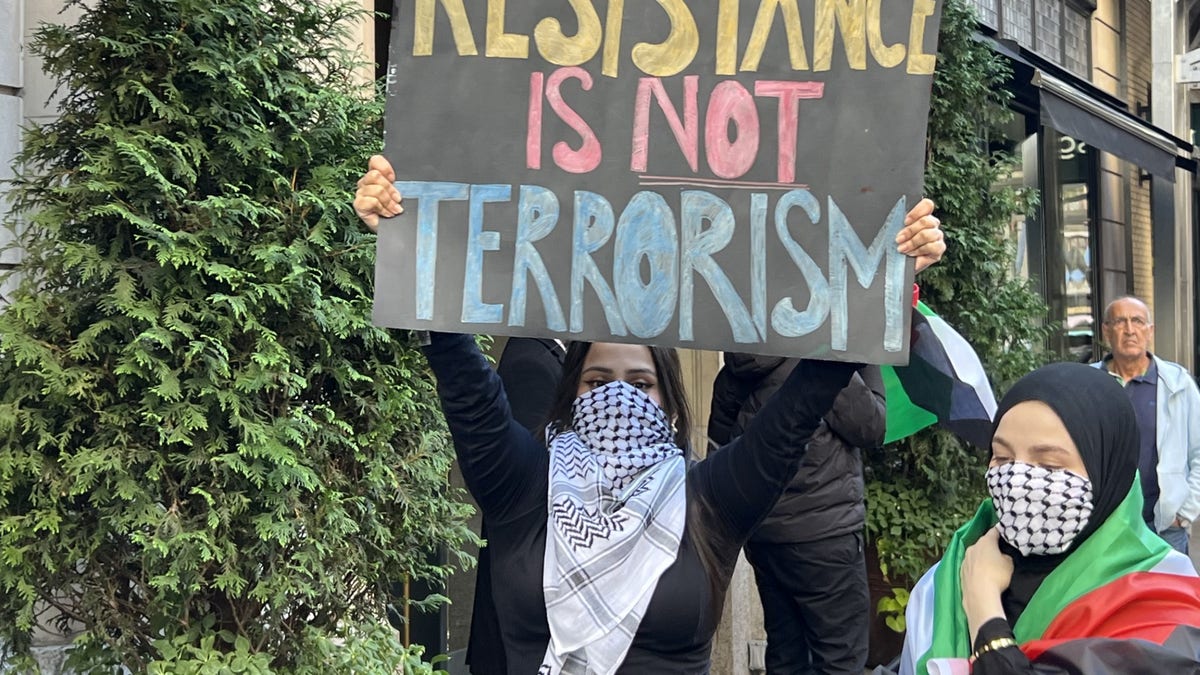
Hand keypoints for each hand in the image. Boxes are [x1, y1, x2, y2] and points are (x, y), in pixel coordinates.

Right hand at [353, 155, 402, 231]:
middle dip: (390, 189)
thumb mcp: (405, 193)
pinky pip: (371, 201)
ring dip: (388, 202)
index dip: (385, 168)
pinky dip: (382, 208)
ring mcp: (361, 194)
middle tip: (398, 200)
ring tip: (394, 210)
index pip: (375, 161)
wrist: (398, 230)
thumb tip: (413, 176)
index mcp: (377, 176)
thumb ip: (403, 182)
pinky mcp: (359, 205)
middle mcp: (366, 183)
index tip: (394, 179)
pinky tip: (387, 214)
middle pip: (375, 175)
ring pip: (376, 189)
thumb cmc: (400, 212)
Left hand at [897, 198, 944, 272]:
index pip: (927, 205)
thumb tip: (893, 217)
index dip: (917, 212)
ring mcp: (937, 236)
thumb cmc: (895, 246)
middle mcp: (932, 224)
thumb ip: (897, 222)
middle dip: (910, 231)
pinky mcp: (939, 248)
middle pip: (927, 221)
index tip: (905, 222)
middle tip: (898, 239)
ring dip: (913, 242)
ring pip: (929, 234)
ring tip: (902, 249)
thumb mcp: (893, 233)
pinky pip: (933, 246)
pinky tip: (911, 254)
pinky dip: (920, 250)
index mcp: (922, 215)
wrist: (898, 265)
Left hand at [961, 528, 1012, 642]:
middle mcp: (972, 547)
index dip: (1001, 532)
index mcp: (985, 541)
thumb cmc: (997, 576)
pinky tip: (981, 576)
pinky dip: (976, 568)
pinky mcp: (961, 571)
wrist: (979, 594)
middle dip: (990, 547)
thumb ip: (1006, 556)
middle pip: (983, 543)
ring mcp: (965, 559)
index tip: (1005, 535)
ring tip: (990, 567)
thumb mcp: (1009, 563)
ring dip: (981, 558)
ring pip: (975, 555)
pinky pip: (970, 566)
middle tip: (999, 553)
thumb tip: (1001, 556)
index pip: (994, 531)